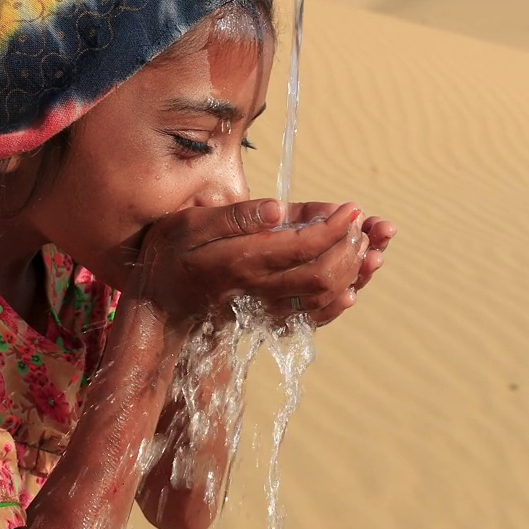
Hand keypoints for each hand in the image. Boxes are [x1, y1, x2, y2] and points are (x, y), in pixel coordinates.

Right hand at [130, 199, 371, 328]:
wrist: (158, 310)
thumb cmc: (169, 258)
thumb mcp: (189, 225)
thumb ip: (235, 217)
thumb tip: (279, 208)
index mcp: (241, 262)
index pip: (302, 245)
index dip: (334, 227)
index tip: (352, 208)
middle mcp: (259, 290)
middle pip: (322, 274)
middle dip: (350, 247)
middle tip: (362, 223)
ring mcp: (267, 310)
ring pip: (324, 298)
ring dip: (354, 273)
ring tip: (369, 245)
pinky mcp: (271, 321)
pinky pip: (315, 318)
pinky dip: (340, 301)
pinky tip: (353, 285)